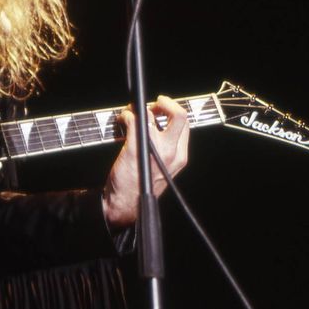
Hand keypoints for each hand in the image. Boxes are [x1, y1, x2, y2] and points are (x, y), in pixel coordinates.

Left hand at [102, 95, 189, 227]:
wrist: (125, 205)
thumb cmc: (141, 187)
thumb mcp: (164, 169)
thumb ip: (167, 150)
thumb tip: (159, 127)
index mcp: (180, 157)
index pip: (186, 124)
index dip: (173, 111)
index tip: (162, 109)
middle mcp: (172, 152)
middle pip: (179, 115)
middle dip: (165, 103)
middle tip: (153, 105)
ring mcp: (154, 149)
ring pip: (153, 114)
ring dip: (139, 108)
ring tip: (131, 113)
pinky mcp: (135, 147)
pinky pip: (134, 120)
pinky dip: (126, 115)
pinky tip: (122, 120)